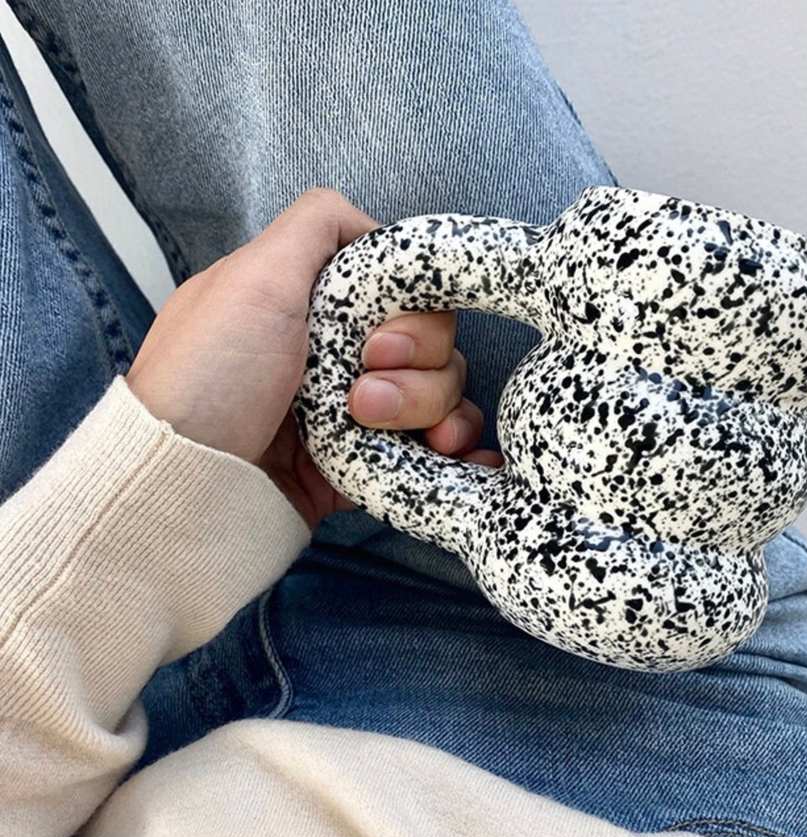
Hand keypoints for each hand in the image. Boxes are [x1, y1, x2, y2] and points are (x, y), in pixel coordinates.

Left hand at [125, 188, 501, 526]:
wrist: (188, 482)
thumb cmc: (212, 376)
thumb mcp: (254, 277)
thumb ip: (317, 225)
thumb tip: (372, 224)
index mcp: (324, 307)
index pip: (410, 295)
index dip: (413, 316)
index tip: (376, 342)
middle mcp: (347, 354)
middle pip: (436, 346)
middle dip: (416, 371)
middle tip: (360, 394)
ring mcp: (363, 412)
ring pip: (444, 395)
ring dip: (426, 410)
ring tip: (369, 429)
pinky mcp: (372, 463)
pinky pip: (438, 447)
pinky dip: (459, 447)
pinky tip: (459, 455)